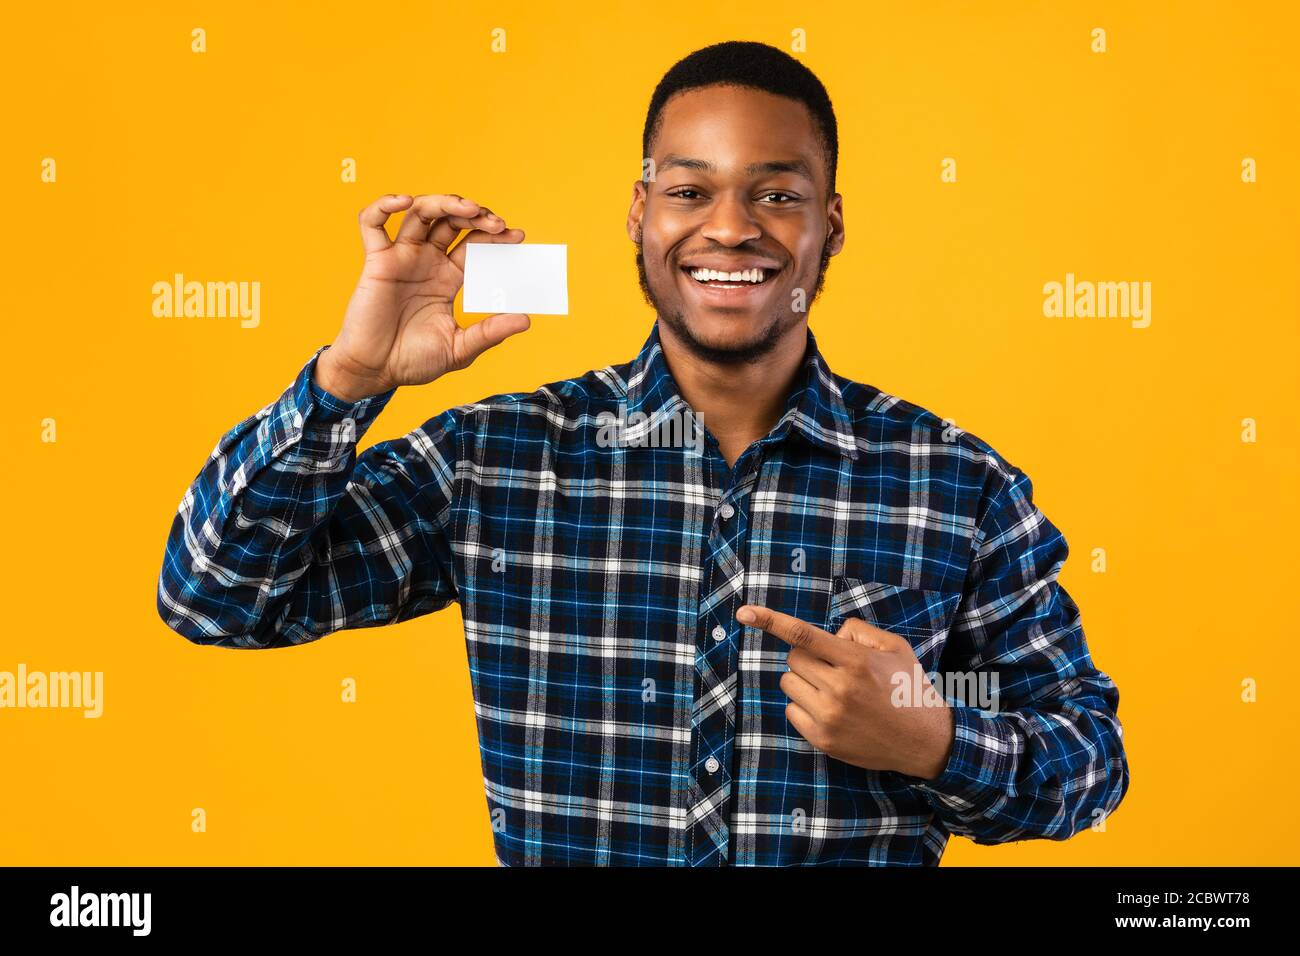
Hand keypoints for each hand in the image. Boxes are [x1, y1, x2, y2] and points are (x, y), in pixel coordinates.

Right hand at [316, 193, 530, 400]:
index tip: (518, 236)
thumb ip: (490, 333)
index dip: (496, 237)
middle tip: (497, 224)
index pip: (475, 245)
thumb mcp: (460, 349)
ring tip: (468, 209)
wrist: (376, 372)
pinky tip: (404, 201)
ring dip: (444, 202)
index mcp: (449, 277)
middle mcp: (427, 261)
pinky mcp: (376, 261)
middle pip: (452, 221)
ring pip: (420, 213)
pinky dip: (384, 205)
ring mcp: (401, 258)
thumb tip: (526, 320)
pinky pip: (372, 223)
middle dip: (476, 216)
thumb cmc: (414, 361)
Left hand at [736, 604, 954, 779]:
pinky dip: (804, 705)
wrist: (924, 741)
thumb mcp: (893, 648)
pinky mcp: (822, 739)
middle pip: (794, 658)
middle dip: (809, 657)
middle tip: (834, 667)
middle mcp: (839, 688)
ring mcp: (828, 716)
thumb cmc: (908, 687)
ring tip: (834, 690)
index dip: (771, 621)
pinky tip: (831, 710)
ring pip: (789, 683)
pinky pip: (792, 710)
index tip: (745, 612)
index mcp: (855, 661)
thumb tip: (829, 634)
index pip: (804, 635)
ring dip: (805, 681)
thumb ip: (858, 632)